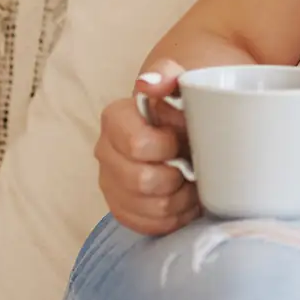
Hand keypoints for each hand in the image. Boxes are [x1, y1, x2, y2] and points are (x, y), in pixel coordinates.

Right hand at [94, 59, 199, 234]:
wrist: (188, 119)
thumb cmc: (187, 100)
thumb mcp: (182, 79)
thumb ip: (166, 73)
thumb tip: (147, 84)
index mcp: (115, 119)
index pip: (137, 145)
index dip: (166, 147)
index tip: (182, 139)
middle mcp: (105, 151)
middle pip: (142, 181)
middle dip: (176, 177)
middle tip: (194, 165)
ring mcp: (111, 183)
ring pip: (149, 208)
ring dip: (179, 199)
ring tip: (193, 183)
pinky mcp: (123, 209)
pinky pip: (148, 226)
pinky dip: (174, 217)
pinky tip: (185, 200)